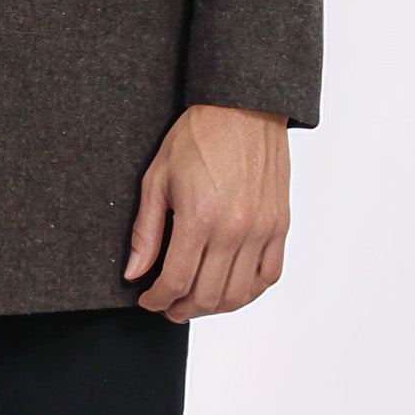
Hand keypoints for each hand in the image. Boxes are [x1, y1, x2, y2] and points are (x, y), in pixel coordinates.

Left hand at [124, 104, 289, 320]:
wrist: (242, 106)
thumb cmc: (199, 134)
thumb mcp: (158, 176)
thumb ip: (146, 230)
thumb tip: (134, 272)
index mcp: (199, 217)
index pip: (175, 281)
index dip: (156, 300)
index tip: (147, 299)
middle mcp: (233, 230)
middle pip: (206, 296)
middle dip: (180, 309)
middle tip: (167, 304)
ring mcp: (261, 230)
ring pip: (238, 295)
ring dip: (212, 307)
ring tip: (194, 300)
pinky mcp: (279, 226)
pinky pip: (268, 276)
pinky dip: (248, 292)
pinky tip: (230, 287)